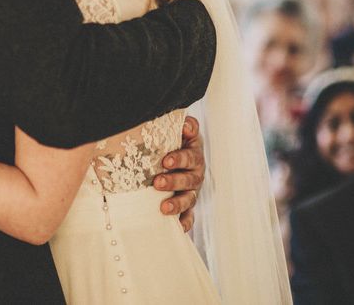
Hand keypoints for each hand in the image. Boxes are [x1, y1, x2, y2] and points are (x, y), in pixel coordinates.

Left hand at [153, 115, 204, 232]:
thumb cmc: (169, 140)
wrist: (170, 153)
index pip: (189, 156)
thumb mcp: (175, 129)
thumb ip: (184, 125)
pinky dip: (184, 223)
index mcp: (193, 154)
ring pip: (189, 199)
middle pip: (189, 179)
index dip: (179, 158)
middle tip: (158, 183)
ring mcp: (192, 190)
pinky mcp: (187, 205)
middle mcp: (195, 173)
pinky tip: (177, 228)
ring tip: (163, 208)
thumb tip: (186, 125)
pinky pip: (189, 217)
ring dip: (177, 204)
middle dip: (174, 181)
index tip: (166, 160)